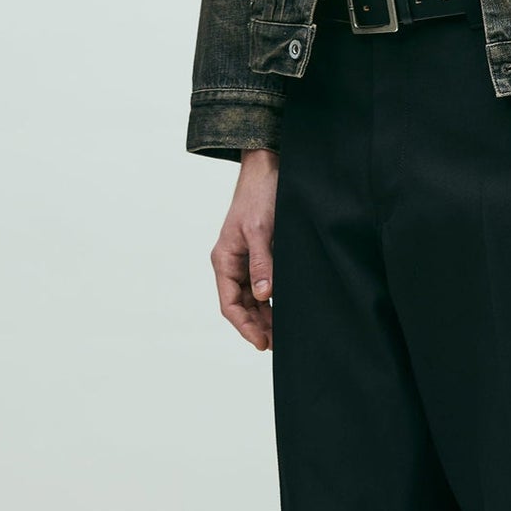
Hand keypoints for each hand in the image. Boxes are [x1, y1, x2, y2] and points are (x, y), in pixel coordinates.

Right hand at [211, 147, 279, 350]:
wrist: (268, 166)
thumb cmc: (260, 194)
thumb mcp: (261, 229)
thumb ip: (262, 262)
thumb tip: (265, 295)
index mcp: (224, 259)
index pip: (230, 304)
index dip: (245, 326)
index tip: (262, 342)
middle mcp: (232, 262)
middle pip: (241, 305)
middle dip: (258, 325)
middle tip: (278, 344)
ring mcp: (246, 258)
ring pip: (253, 297)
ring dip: (265, 315)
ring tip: (283, 333)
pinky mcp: (261, 252)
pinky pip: (263, 283)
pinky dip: (273, 298)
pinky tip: (286, 308)